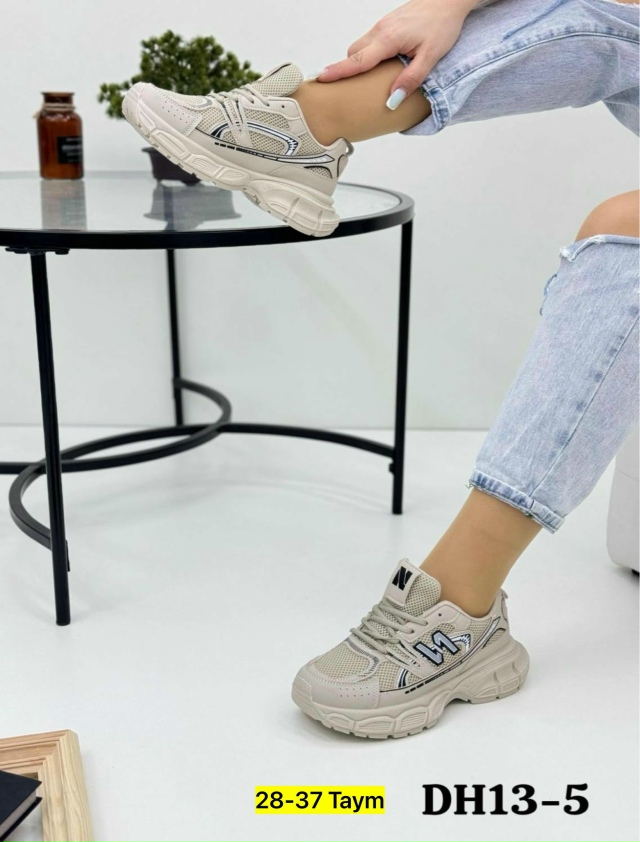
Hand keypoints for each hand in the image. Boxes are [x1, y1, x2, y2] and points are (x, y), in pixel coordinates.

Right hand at [316, 0, 476, 107]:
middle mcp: (381, 30)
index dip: (338, 71)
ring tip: (364, 80)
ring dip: (358, 62)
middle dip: (347, 70)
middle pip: (353, 53)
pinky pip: (369, 41)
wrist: (450, 0)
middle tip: (344, 88)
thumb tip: (392, 100)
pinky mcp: (388, 23)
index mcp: (389, 39)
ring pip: (360, 46)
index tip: (321, 79)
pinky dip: (367, 54)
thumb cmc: (443, 25)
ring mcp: (383, 24)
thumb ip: (411, 79)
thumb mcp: (431, 56)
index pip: (357, 60)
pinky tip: (379, 64)